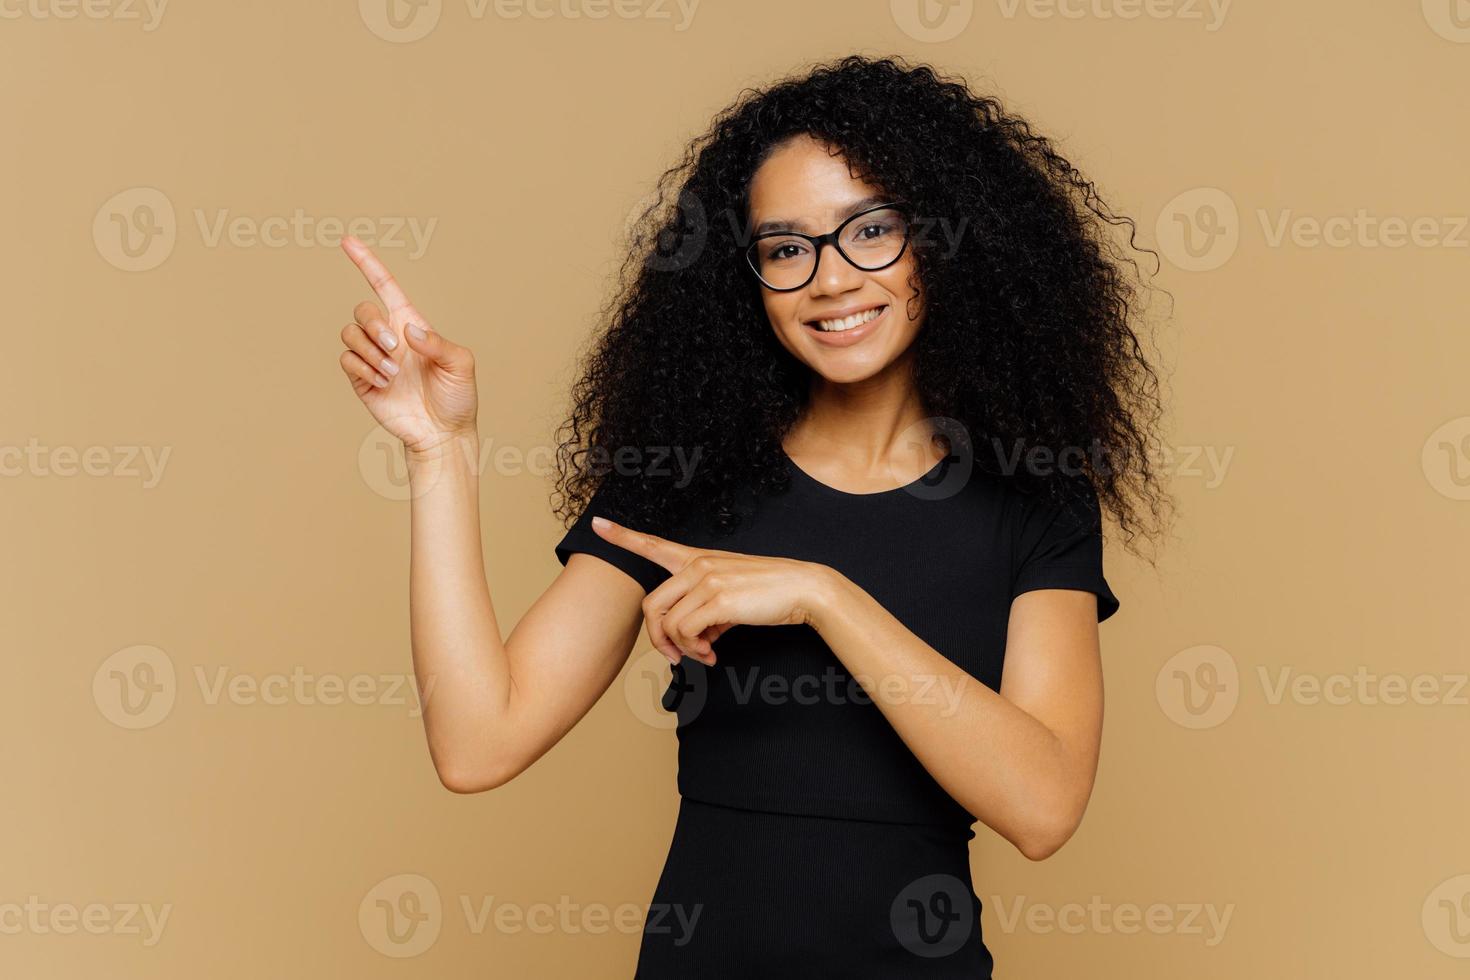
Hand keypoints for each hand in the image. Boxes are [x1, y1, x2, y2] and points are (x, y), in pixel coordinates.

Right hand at [337, 236, 477, 455]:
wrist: (442, 433)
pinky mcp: (362, 380)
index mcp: (411, 324)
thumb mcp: (461, 365)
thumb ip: (438, 344)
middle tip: (396, 351)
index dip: (366, 262)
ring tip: (393, 374)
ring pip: (349, 334)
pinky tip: (384, 383)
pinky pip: (346, 360)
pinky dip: (363, 368)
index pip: (384, 286)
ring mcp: (374, 358)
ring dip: (370, 352)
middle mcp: (389, 337)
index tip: (348, 241)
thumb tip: (408, 331)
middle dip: (374, 326)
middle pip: (362, 310)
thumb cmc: (457, 397)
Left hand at [591, 516, 837, 664]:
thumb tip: (693, 641)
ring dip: (681, 649)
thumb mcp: (730, 597)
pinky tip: (713, 654)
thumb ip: (704, 611)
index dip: (622, 535)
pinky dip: (695, 650)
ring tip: (704, 656)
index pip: (653, 543)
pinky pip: (686, 632)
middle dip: (657, 639)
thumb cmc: (768, 594)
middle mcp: (697, 564)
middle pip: (649, 605)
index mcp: (698, 558)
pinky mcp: (718, 598)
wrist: (803, 589)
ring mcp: (707, 579)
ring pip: (667, 623)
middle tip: (676, 658)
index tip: (598, 523)